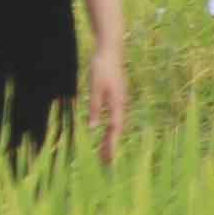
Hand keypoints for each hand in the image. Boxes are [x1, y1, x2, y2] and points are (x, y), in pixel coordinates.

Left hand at [85, 43, 130, 164]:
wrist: (110, 50)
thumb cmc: (102, 67)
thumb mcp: (94, 88)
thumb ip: (94, 108)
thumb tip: (92, 128)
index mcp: (117, 104)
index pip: (114, 129)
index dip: (110, 145)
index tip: (107, 159)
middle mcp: (121, 105)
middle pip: (117, 130)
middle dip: (111, 147)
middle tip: (106, 163)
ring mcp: (120, 101)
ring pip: (116, 125)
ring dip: (111, 139)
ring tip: (104, 152)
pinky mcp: (117, 97)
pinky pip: (115, 118)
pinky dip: (111, 129)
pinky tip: (107, 133)